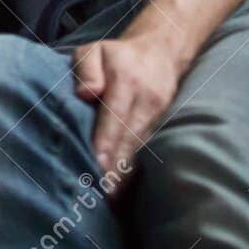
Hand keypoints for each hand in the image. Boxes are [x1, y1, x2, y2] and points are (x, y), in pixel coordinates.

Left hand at [72, 32, 184, 186]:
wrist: (160, 52)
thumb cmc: (115, 55)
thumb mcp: (93, 50)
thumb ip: (86, 68)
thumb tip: (86, 94)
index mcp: (126, 80)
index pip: (114, 115)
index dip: (106, 142)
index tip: (97, 164)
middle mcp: (146, 100)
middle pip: (129, 137)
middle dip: (116, 166)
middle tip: (101, 193)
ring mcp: (157, 113)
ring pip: (140, 147)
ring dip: (126, 173)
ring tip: (111, 199)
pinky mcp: (162, 124)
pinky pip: (147, 149)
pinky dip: (135, 169)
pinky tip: (122, 190)